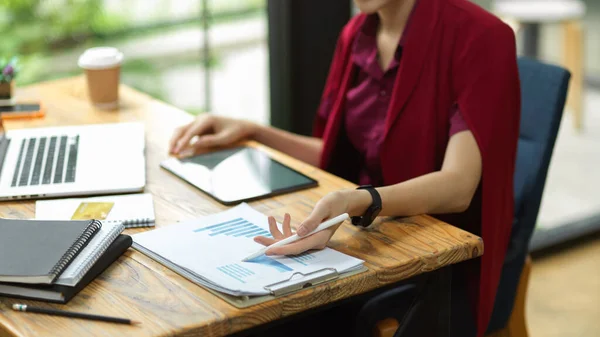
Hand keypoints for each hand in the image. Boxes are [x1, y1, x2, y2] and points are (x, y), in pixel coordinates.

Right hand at [169, 115, 255, 154]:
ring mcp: (199, 122)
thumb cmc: (235, 133)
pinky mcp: (199, 127)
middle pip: (182, 129)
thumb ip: (210, 141)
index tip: (177, 151)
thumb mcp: (225, 139)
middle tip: (169, 152)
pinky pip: (186, 133)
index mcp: (207, 119)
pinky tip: (178, 150)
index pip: (191, 132)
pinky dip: (181, 140)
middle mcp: (201, 118)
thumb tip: (194, 145)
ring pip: (182, 130)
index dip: (183, 142)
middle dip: (174, 141)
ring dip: (175, 140)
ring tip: (171, 152)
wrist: (242, 126)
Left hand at [254, 190, 369, 255]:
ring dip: (278, 231)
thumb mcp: (323, 208)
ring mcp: (311, 239)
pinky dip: (287, 227)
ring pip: (290, 241)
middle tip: (257, 239)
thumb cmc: (335, 203)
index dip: (281, 249)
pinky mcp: (309, 234)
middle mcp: (314, 242)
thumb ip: (312, 221)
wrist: (344, 202)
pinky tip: (285, 216)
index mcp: (319, 239)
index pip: (297, 247)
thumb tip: (299, 232)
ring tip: (270, 218)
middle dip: (273, 243)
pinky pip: (294, 235)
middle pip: (290, 247)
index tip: (268, 250)